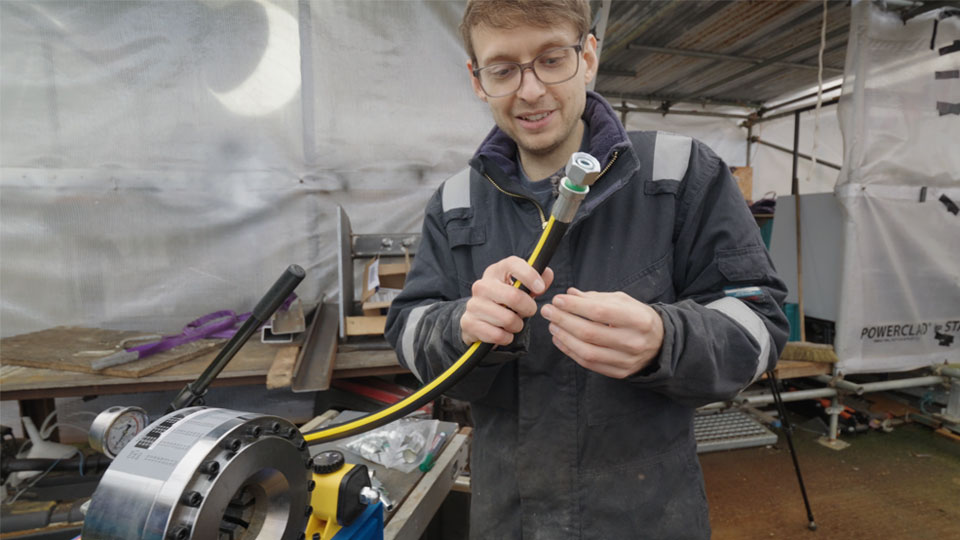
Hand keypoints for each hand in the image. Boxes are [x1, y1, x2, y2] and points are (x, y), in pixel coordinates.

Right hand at [460, 256, 553, 345]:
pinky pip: (497, 335)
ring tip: (514, 323)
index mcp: (495, 271)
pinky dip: (506, 338)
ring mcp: (473, 304)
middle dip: (528, 308)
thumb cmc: (504, 302)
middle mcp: (482, 285)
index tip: (540, 288)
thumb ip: (537, 282)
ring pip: (507, 319)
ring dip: (517, 325)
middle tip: (529, 312)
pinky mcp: (469, 323)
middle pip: (514, 296)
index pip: (513, 264)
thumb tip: (548, 273)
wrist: (478, 320)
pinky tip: (504, 333)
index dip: (530, 275)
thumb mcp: (521, 290)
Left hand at [540, 288, 663, 377]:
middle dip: (563, 320)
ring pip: (587, 351)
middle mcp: (634, 342)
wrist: (660, 343)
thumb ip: (596, 297)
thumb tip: (569, 294)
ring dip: (564, 337)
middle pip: (590, 333)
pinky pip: (589, 364)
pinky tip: (560, 340)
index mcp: (638, 319)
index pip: (600, 312)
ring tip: (552, 325)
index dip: (575, 306)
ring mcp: (627, 360)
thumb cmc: (637, 317)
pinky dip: (570, 351)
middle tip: (548, 311)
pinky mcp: (619, 373)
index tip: (557, 299)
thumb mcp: (623, 301)